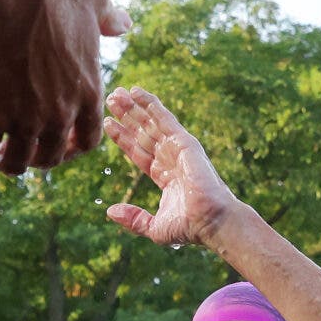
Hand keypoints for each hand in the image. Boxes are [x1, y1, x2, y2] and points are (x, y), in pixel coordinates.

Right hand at [0, 0, 129, 173]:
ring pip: (15, 162)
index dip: (70, 147)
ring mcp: (27, 117)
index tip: (54, 140)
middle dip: (33, 156)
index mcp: (87, 92)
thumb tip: (124, 23)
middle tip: (14, 143)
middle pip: (49, 157)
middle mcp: (61, 113)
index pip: (87, 140)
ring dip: (0, 160)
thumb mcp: (94, 1)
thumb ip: (109, 18)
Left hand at [102, 88, 240, 248]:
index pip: (138, 152)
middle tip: (112, 98)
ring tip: (117, 93)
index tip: (109, 123)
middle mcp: (170, 159)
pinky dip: (152, 105)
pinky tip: (138, 93)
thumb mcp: (154, 227)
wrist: (210, 221)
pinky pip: (165, 120)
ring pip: (151, 123)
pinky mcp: (185, 143)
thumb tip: (110, 211)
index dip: (123, 137)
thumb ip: (133, 219)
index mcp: (164, 176)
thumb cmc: (189, 227)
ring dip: (134, 108)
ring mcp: (178, 149)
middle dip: (127, 116)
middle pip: (143, 133)